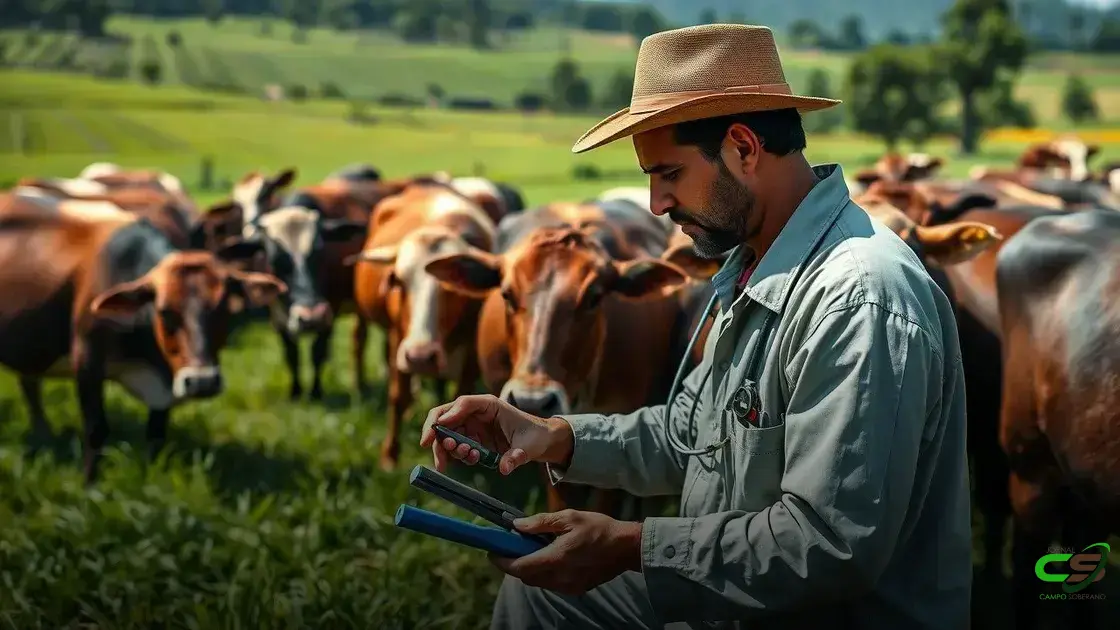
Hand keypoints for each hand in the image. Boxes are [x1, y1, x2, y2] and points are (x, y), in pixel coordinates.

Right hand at [420, 394, 573, 474]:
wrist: (541, 441)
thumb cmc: (535, 436)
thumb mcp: (528, 446)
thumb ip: (515, 456)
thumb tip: (503, 468)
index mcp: (488, 405)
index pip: (460, 404)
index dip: (444, 418)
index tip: (434, 435)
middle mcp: (476, 413)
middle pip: (445, 419)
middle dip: (438, 439)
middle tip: (440, 460)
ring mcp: (473, 425)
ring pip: (448, 434)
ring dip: (450, 450)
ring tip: (470, 457)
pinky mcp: (473, 438)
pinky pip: (456, 446)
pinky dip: (457, 456)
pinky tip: (473, 460)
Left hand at [488, 509, 643, 595]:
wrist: (627, 548)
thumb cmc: (599, 528)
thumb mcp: (569, 517)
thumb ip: (540, 522)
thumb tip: (516, 525)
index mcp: (556, 559)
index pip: (519, 567)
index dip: (502, 562)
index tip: (492, 552)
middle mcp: (559, 578)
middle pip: (526, 577)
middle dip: (513, 565)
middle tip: (509, 548)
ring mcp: (568, 587)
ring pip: (538, 582)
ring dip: (529, 569)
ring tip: (530, 550)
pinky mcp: (576, 589)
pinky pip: (551, 584)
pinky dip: (543, 573)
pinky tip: (549, 557)